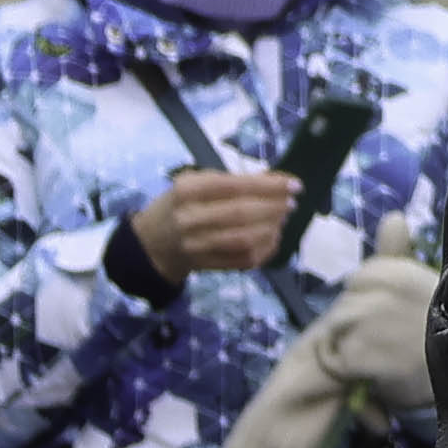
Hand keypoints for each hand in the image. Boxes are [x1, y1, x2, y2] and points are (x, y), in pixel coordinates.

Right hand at [133, 167, 301, 280]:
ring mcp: (197, 246)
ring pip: (245, 239)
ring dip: (272, 228)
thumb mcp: (194, 183)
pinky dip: (266, 248)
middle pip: (241, 214)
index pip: (233, 186)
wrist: (153, 243)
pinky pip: (244, 259)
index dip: (268, 186)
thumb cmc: (179, 205)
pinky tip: (273, 236)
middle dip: (274, 207)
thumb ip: (230, 181)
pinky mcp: (207, 266)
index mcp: (186, 191)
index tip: (294, 184)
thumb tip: (274, 183)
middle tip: (291, 202)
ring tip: (282, 218)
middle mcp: (190, 219)